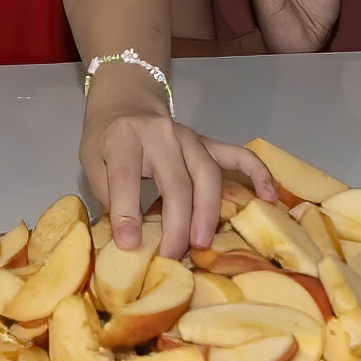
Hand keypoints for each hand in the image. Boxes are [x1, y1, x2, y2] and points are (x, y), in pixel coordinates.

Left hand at [86, 98, 271, 251]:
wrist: (127, 104)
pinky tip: (268, 198)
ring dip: (207, 212)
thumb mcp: (92, 162)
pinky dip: (257, 174)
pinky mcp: (208, 143)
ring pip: (208, 174)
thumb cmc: (107, 140)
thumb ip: (109, 195)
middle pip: (176, 181)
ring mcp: (190, 137)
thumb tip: (129, 237)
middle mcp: (161, 134)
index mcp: (124, 139)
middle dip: (177, 223)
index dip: (127, 213)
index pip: (127, 177)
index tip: (129, 245)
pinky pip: (239, 156)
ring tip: (202, 243)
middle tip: (174, 255)